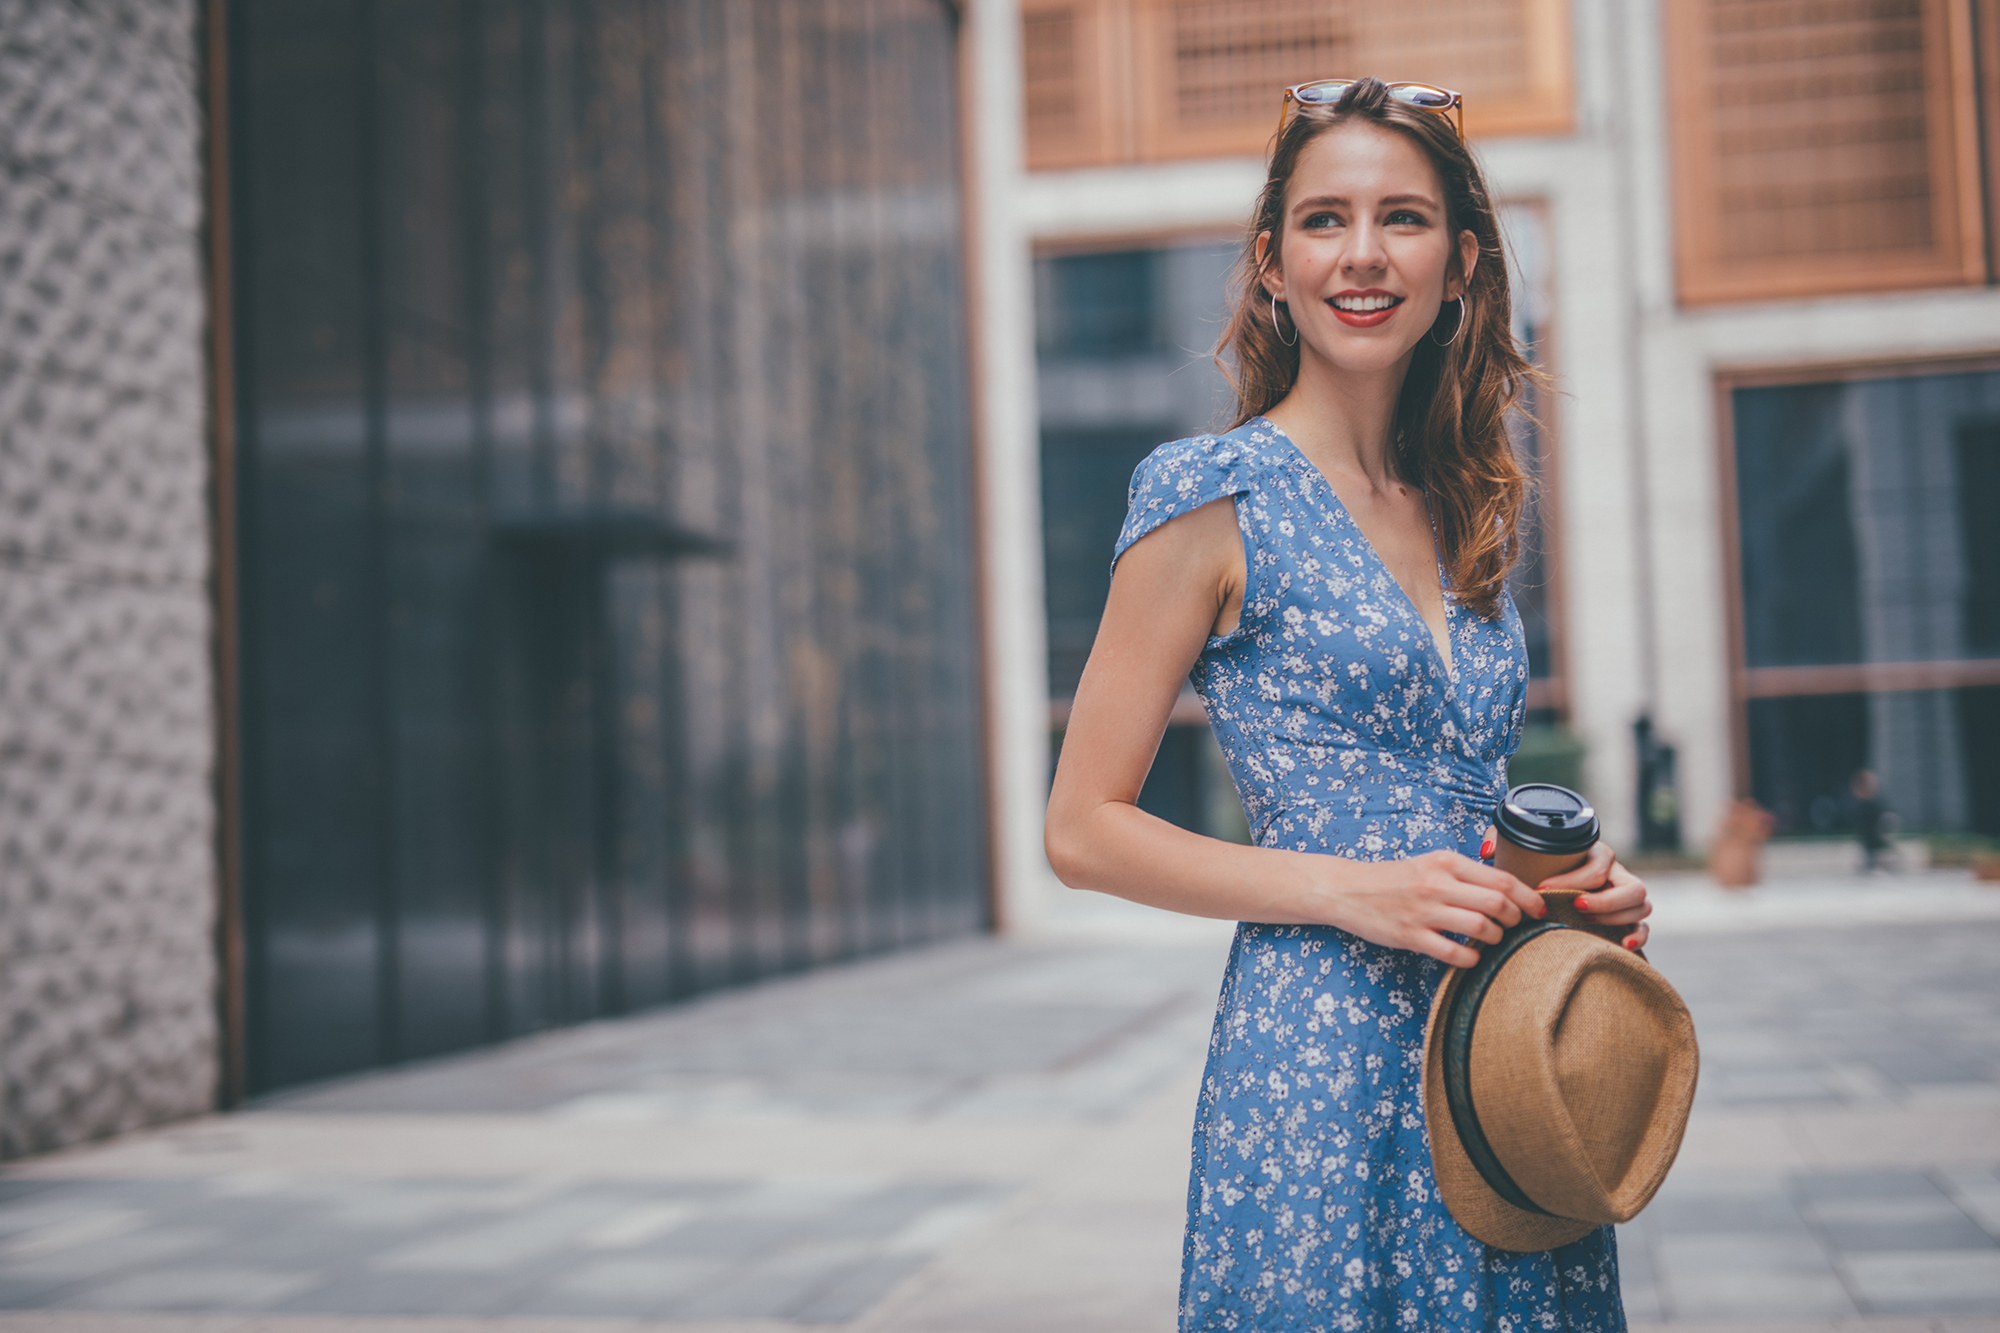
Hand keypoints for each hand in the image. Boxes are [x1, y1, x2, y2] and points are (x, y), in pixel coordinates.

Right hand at [1317, 850, 1546, 968]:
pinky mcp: (1410, 936)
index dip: (1527, 897)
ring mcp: (1423, 911)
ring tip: (1492, 939)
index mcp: (1445, 862)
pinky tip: (1471, 956)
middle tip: (1515, 925)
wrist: (1347, 889)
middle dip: (1515, 918)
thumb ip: (1464, 874)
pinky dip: (1472, 958)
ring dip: (1496, 938)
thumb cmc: (1394, 878)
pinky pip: (1455, 952)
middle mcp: (1436, 884)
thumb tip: (1506, 890)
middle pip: (1497, 903)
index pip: (1501, 879)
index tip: (1538, 908)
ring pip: (1480, 927)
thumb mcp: (1430, 864)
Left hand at [1542, 841, 1652, 950]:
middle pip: (1633, 889)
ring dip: (1615, 918)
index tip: (1544, 889)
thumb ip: (1544, 869)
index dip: (1572, 881)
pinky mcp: (1630, 919)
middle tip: (1576, 906)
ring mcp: (1628, 898)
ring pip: (1642, 907)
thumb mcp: (1545, 863)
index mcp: (1601, 856)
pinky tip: (1624, 945)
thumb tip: (1532, 887)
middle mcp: (1620, 875)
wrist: (1550, 884)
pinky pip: (1644, 928)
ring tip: (1585, 921)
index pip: (1599, 869)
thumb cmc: (1545, 870)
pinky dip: (1638, 937)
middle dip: (1604, 901)